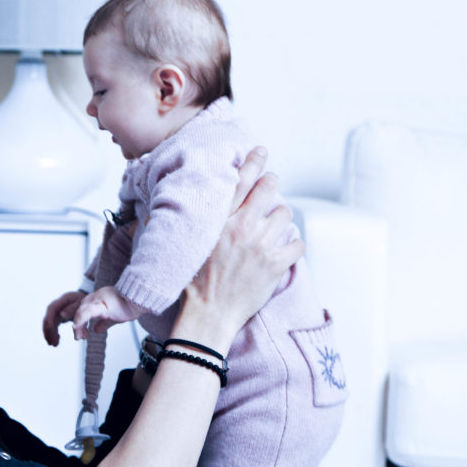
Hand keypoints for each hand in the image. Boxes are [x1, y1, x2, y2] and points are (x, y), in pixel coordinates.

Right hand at [42, 290, 85, 345]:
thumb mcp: (82, 303)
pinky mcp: (59, 317)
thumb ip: (73, 309)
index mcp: (63, 300)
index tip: (51, 329)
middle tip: (52, 342)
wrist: (86, 298)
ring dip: (50, 334)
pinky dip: (54, 334)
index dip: (50, 319)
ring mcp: (57, 311)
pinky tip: (57, 341)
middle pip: (48, 318)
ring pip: (49, 323)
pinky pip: (53, 326)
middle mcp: (58, 305)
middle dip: (49, 331)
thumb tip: (62, 315)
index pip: (51, 309)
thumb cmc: (84, 300)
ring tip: (53, 344)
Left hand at [72, 285, 144, 339]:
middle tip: (79, 337)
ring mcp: (97, 300)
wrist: (140, 298)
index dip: (81, 322)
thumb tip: (96, 329)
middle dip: (77, 325)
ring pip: (80, 312)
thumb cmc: (131, 305)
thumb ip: (104, 322)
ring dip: (77, 326)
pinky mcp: (100, 305)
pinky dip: (80, 321)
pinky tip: (77, 328)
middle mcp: (96, 297)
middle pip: (80, 310)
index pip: (84, 309)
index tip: (83, 334)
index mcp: (98, 299)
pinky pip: (86, 313)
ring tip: (79, 337)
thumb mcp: (114, 316)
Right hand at [177, 147, 304, 349]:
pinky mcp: (277, 264)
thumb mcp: (186, 246)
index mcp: (220, 221)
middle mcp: (242, 228)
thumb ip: (187, 224)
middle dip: (272, 185)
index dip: (253, 162)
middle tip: (270, 188)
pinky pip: (297, 243)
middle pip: (269, 189)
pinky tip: (284, 249)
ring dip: (280, 217)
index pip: (239, 181)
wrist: (208, 316)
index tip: (261, 151)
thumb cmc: (193, 284)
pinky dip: (293, 245)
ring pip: (285, 213)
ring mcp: (262, 245)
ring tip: (272, 226)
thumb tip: (169, 211)